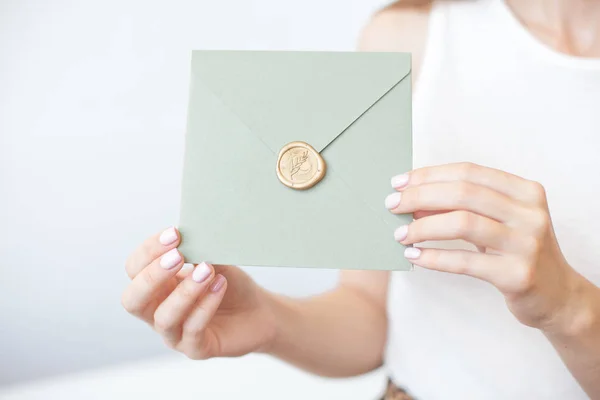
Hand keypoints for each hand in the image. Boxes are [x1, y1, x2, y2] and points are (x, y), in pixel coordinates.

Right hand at [121, 227, 276, 358]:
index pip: (135, 269)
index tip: (174, 234)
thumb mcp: (214, 262)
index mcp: (157, 286)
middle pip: (133, 300)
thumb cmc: (228, 284)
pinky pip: (193, 329)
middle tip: (178, 255)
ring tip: (207, 270)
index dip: (149, 251)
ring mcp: (175, 333)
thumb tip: (191, 237)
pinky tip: (220, 286)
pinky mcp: (196, 349)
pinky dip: (205, 305)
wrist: (258, 312)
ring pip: (164, 317)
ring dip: (185, 291)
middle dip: (152, 276)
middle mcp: (158, 311)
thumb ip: (198, 252)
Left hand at [386, 162, 590, 331]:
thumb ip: (465, 206)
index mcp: (525, 191)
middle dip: (420, 196)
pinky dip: (434, 257)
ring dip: (423, 227)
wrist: (557, 295)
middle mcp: (529, 213)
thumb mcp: (500, 221)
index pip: (469, 172)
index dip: (430, 175)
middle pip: (463, 193)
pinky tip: (415, 256)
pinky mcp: (517, 274)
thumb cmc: (519, 251)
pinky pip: (465, 262)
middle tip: (393, 205)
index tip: (401, 182)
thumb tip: (414, 198)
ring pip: (462, 223)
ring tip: (401, 234)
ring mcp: (526, 243)